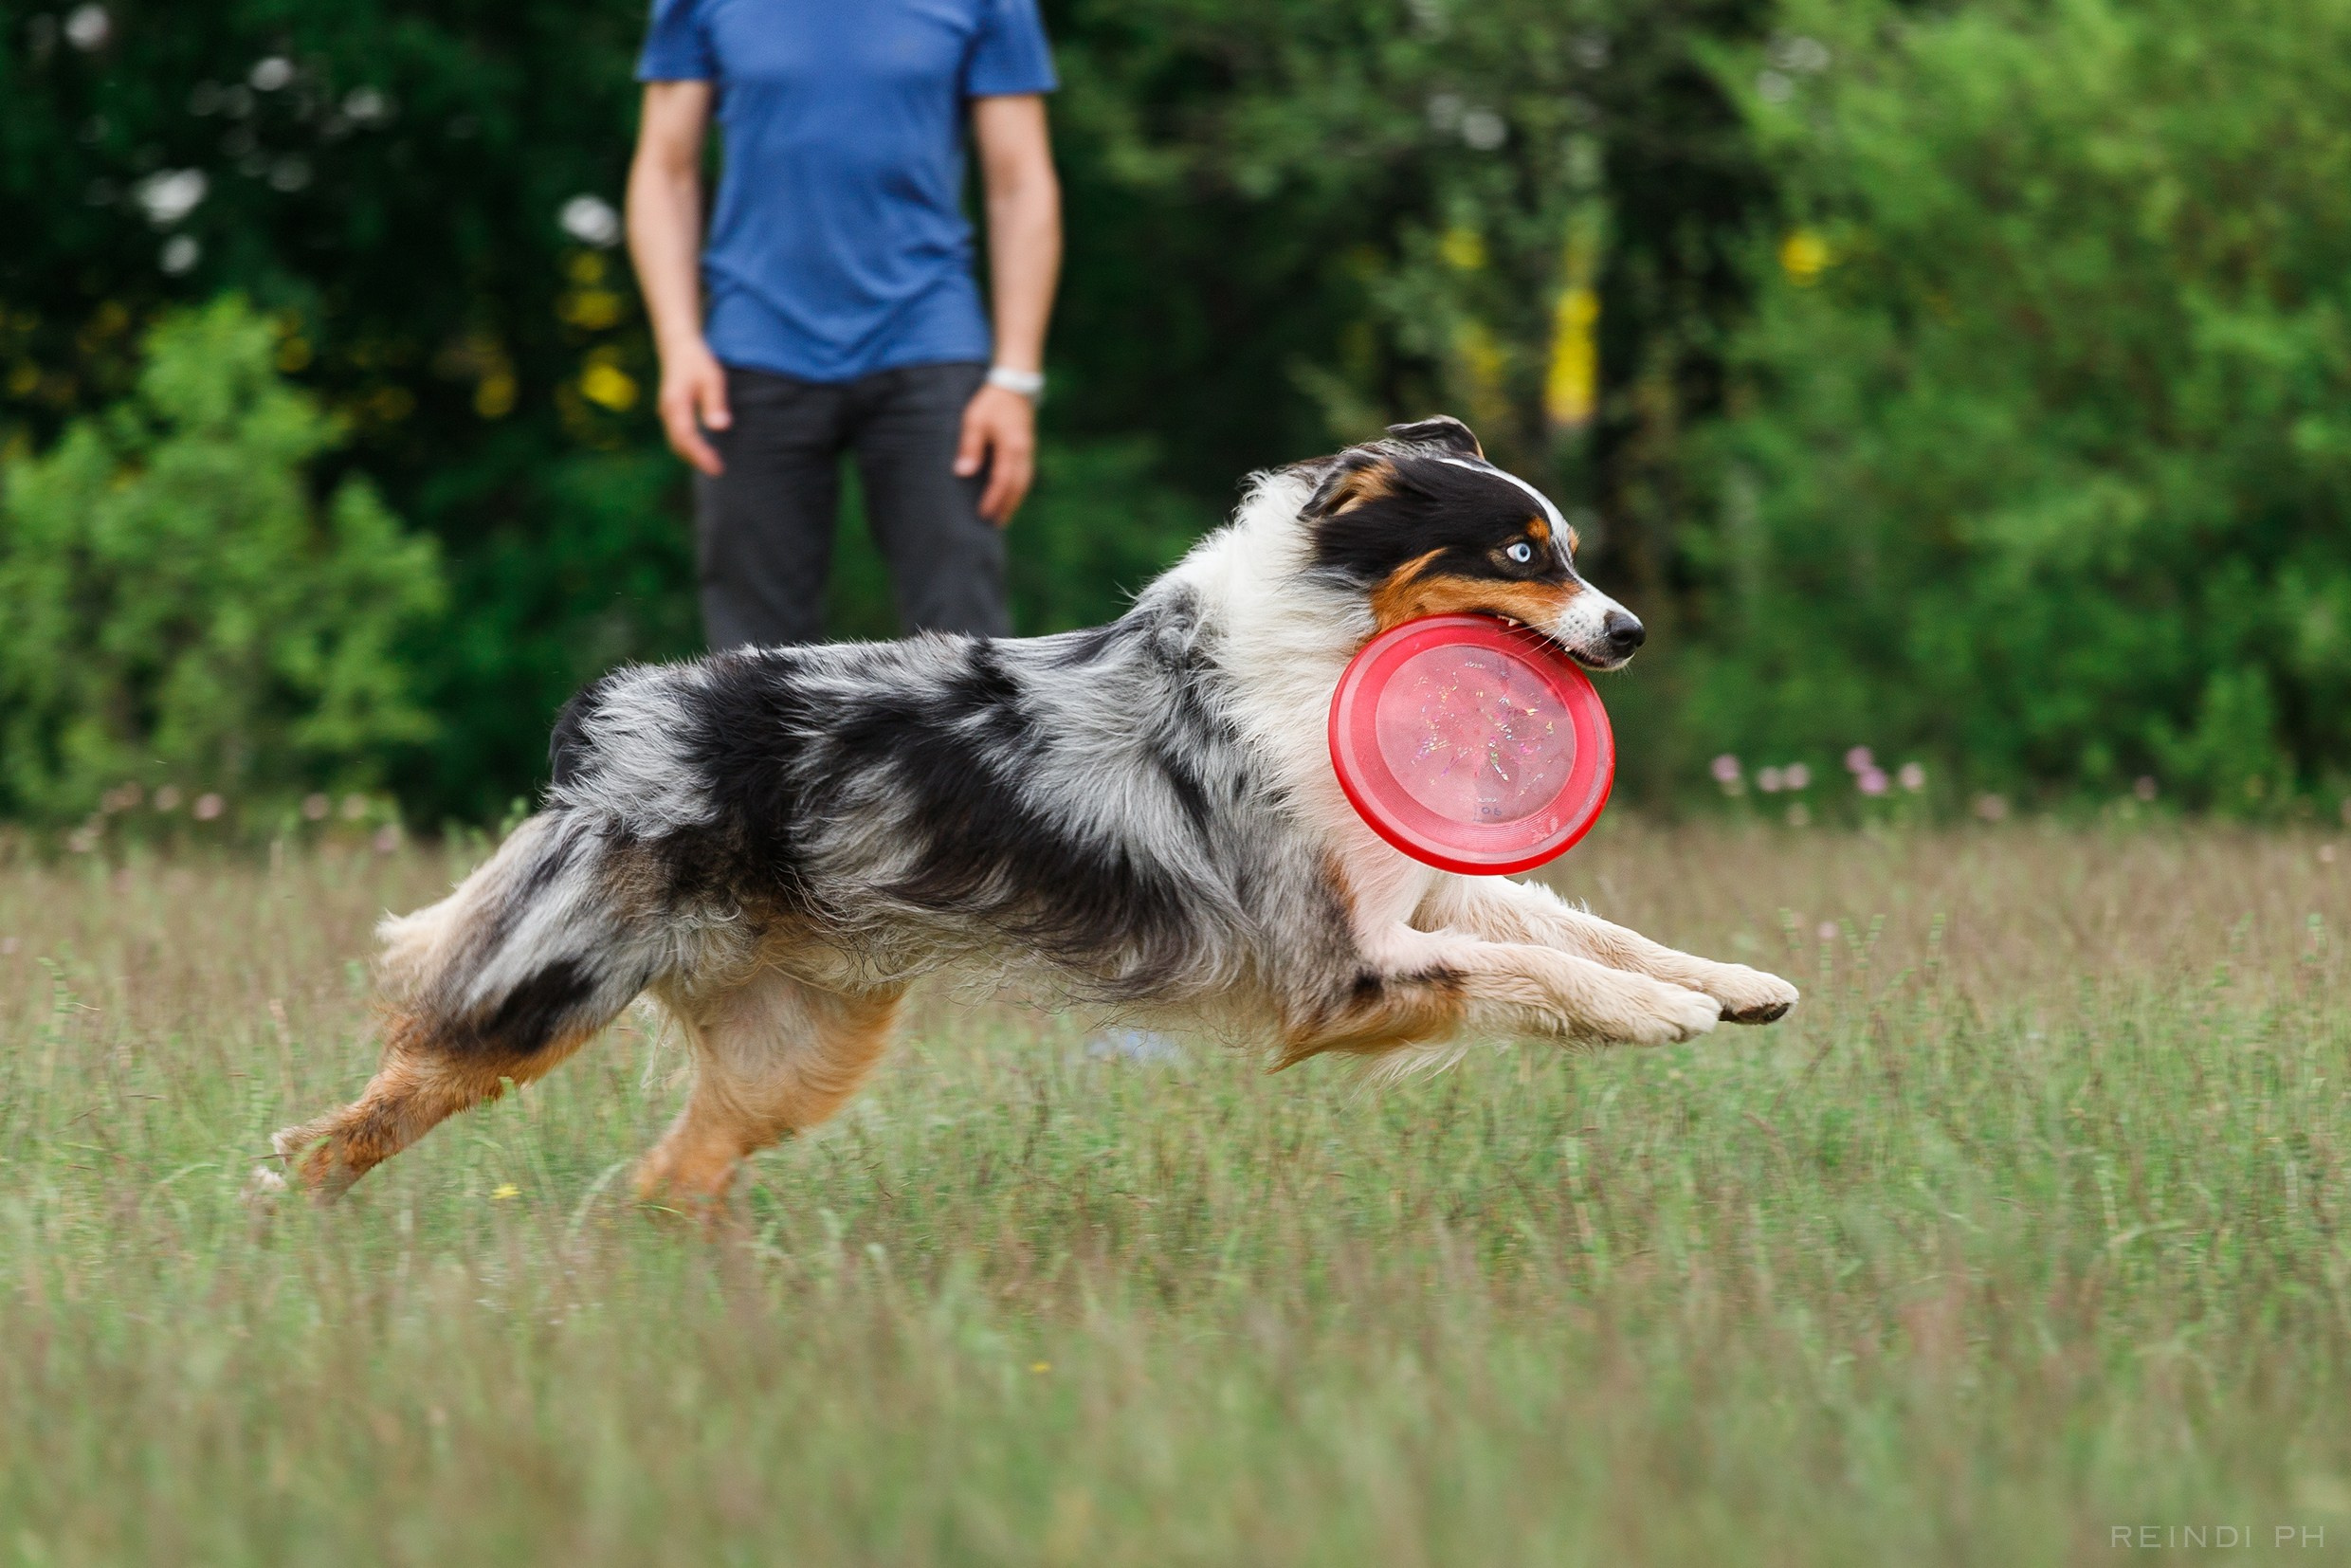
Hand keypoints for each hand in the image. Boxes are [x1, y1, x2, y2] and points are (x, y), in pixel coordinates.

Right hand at [656, 338, 730, 475]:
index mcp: (676, 404)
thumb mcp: (712, 378)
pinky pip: (677, 435)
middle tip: (718, 470)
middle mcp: (667, 411)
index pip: (686, 438)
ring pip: (676, 442)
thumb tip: (720, 427)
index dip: (700, 455)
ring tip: (713, 465)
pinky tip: (704, 451)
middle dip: (697, 460)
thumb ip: (715, 403)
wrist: (678, 345)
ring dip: (693, 455)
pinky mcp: (670, 412)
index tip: (716, 468)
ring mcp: (666, 413)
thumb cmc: (697, 361)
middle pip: (679, 444)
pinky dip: (689, 447)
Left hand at [954, 382, 1036, 525]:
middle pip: (1018, 487)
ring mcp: (1029, 450)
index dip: (993, 499)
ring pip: (1025, 482)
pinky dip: (1019, 488)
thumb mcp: (974, 421)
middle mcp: (1024, 452)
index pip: (1002, 481)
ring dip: (1015, 500)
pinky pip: (1026, 474)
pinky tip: (1011, 495)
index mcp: (1011, 447)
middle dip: (1008, 507)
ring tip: (1004, 515)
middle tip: (997, 524)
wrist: (1015, 385)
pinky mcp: (1028, 448)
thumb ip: (970, 447)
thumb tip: (963, 473)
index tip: (983, 514)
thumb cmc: (991, 402)